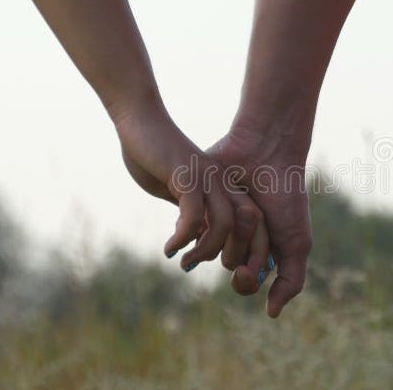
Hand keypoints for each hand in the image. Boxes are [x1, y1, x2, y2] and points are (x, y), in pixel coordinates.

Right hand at [112, 93, 268, 274]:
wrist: (139, 121)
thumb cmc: (153, 156)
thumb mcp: (177, 191)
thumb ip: (190, 211)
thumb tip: (193, 237)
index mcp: (225, 187)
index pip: (254, 224)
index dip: (250, 250)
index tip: (230, 271)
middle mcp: (223, 183)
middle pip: (250, 226)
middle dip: (238, 256)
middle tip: (202, 267)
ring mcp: (208, 178)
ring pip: (225, 225)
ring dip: (205, 250)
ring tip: (185, 263)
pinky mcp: (188, 175)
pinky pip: (194, 216)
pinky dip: (183, 238)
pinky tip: (170, 248)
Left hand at [207, 124, 312, 317]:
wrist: (266, 155)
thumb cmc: (286, 198)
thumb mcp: (297, 243)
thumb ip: (290, 282)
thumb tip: (270, 314)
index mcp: (261, 248)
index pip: (247, 281)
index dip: (246, 279)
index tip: (246, 270)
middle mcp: (238, 239)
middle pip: (229, 266)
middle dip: (240, 250)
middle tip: (253, 226)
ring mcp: (216, 222)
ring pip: (209, 250)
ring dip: (227, 233)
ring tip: (241, 207)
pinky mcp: (196, 205)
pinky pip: (189, 229)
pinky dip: (201, 224)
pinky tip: (211, 210)